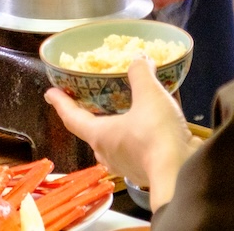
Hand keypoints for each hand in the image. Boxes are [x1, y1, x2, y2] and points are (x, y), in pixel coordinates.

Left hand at [46, 59, 199, 211]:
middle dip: (92, 115)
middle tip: (92, 99)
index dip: (61, 103)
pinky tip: (158, 120)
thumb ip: (141, 75)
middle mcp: (110, 153)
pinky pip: (140, 146)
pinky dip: (144, 132)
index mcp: (100, 135)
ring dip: (120, 123)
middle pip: (93, 131)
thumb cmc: (156, 138)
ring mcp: (128, 164)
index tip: (51, 93)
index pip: (72, 117)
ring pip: (117, 140)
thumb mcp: (149, 96)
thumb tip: (138, 59)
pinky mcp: (148, 169)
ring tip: (128, 106)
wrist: (183, 174)